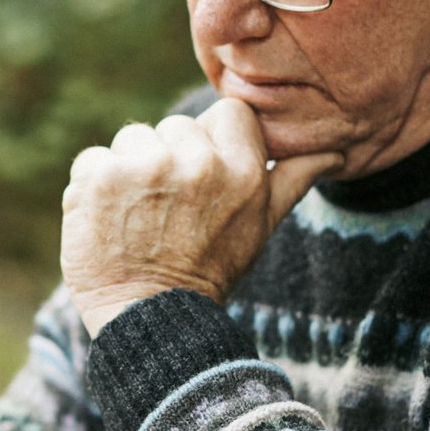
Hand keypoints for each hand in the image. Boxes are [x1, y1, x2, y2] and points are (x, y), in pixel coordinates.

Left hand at [61, 98, 344, 335]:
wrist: (148, 318)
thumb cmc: (210, 269)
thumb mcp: (263, 225)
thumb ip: (295, 178)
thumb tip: (336, 151)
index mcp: (242, 168)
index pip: (227, 112)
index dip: (211, 143)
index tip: (202, 179)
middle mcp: (195, 161)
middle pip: (175, 126)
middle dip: (169, 161)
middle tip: (169, 211)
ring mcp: (143, 166)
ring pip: (133, 138)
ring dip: (129, 171)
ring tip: (139, 217)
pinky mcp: (98, 176)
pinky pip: (93, 158)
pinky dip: (94, 187)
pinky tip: (108, 221)